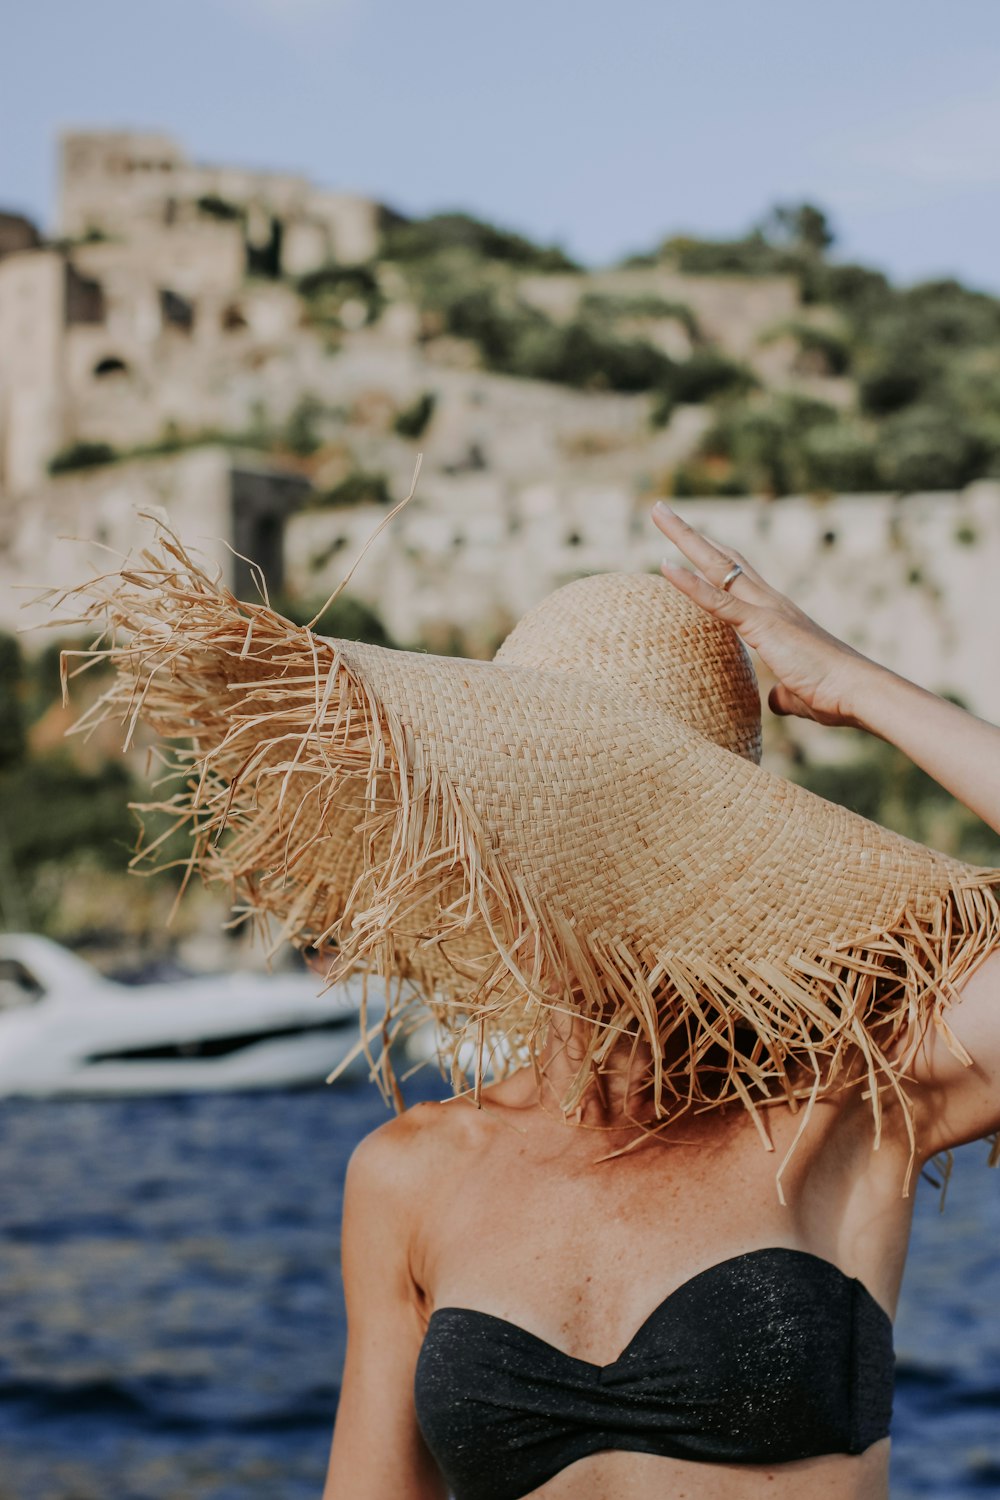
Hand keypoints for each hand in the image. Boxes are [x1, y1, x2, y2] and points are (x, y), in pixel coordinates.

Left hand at [651, 502, 887, 727]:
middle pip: (723, 558)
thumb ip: (783, 692)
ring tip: (658, 510)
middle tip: (662, 510)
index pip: (738, 576)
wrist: (858, 692)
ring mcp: (765, 609)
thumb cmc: (834, 695)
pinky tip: (665, 564)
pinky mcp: (761, 624)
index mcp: (777, 614)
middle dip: (690, 534)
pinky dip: (690, 583)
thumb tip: (776, 698)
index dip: (713, 558)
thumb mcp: (799, 693)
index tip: (691, 540)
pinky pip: (717, 600)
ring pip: (716, 565)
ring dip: (684, 537)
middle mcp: (770, 602)